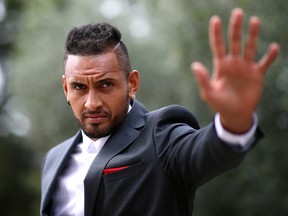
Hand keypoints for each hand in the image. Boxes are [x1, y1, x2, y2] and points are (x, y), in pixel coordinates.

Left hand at [192, 8, 278, 132]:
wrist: (235, 114)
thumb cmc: (219, 104)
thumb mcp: (209, 93)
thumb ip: (202, 79)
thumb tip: (194, 65)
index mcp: (221, 65)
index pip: (218, 46)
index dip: (216, 33)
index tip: (216, 19)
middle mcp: (233, 63)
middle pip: (234, 41)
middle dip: (235, 28)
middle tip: (237, 12)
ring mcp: (246, 67)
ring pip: (250, 47)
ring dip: (252, 35)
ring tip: (254, 21)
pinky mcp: (257, 75)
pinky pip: (265, 63)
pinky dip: (270, 56)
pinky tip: (273, 47)